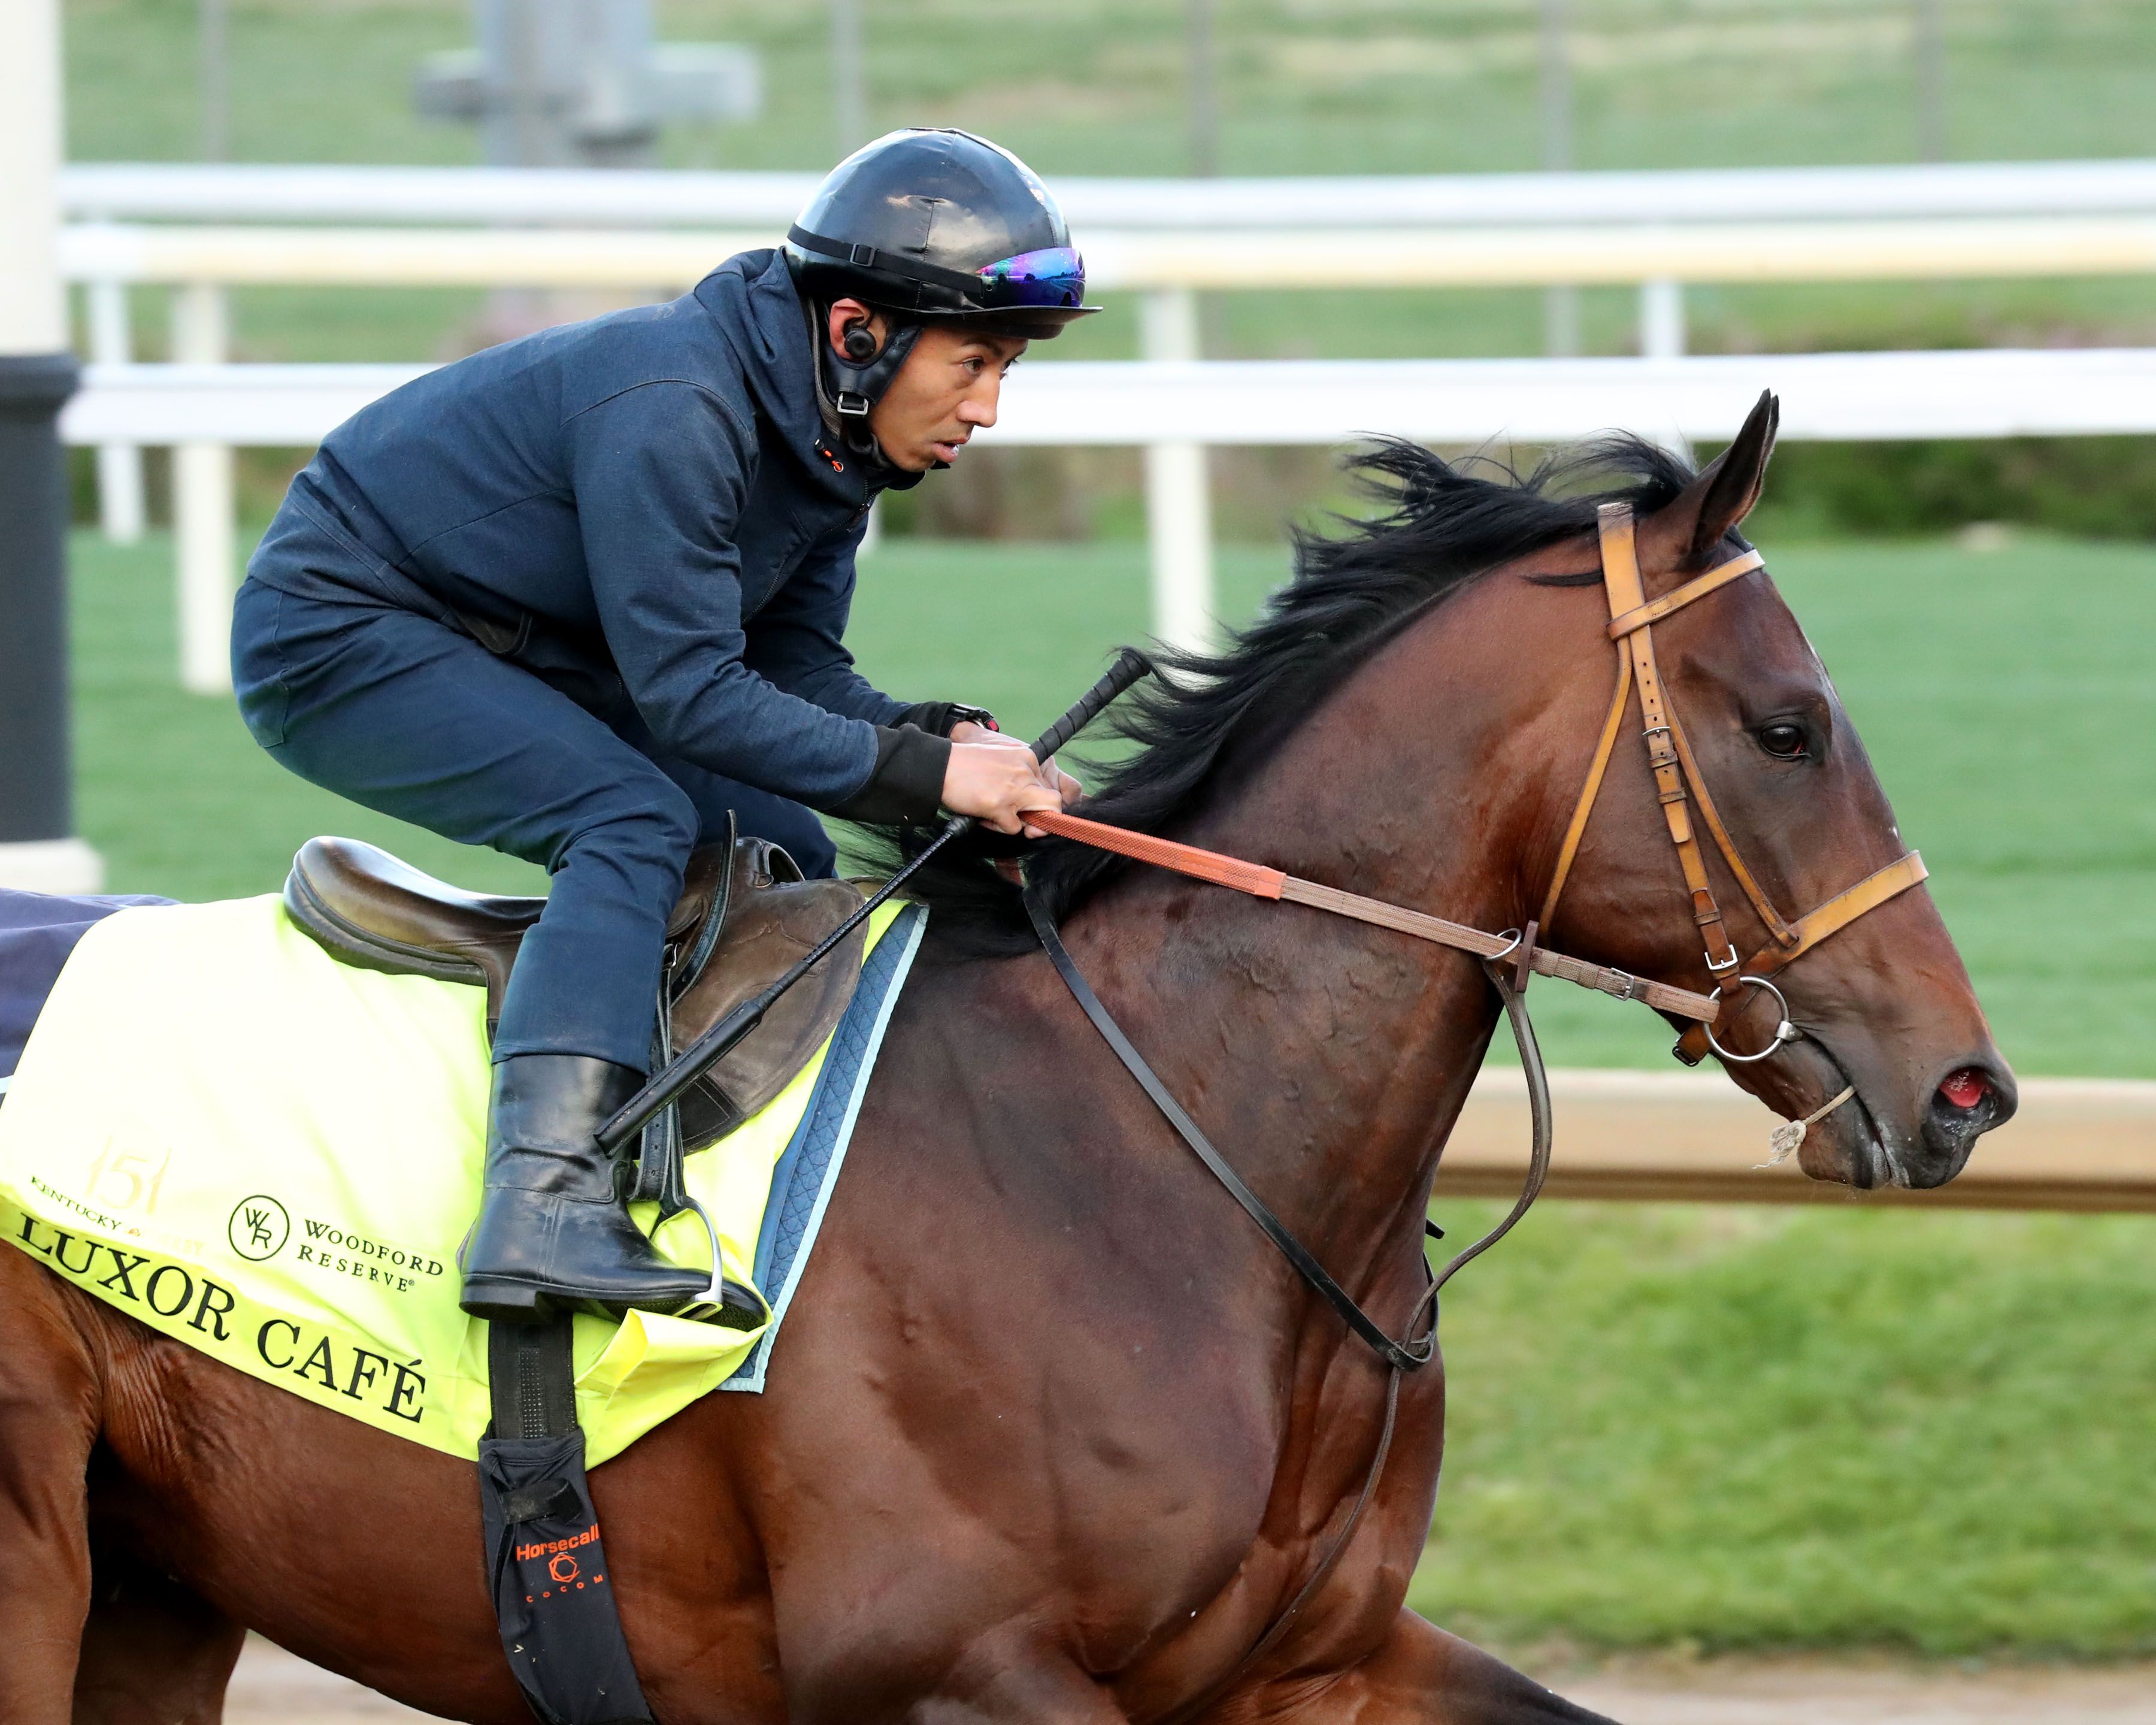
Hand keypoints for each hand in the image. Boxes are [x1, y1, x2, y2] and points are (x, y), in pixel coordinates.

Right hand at [941, 740, 1074, 836]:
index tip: (1033, 809)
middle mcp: (1026, 770)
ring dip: (1023, 823)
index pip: (1050, 783)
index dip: (1042, 801)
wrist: (939, 766)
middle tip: (1030, 825)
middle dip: (1046, 817)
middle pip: (1055, 801)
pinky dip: (999, 827)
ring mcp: (1015, 788)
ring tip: (999, 817)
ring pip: (1042, 816)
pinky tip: (984, 816)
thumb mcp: (1000, 761)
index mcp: (1027, 756)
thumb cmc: (965, 766)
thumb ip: (1018, 776)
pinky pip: (1014, 828)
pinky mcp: (1001, 805)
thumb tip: (1030, 805)